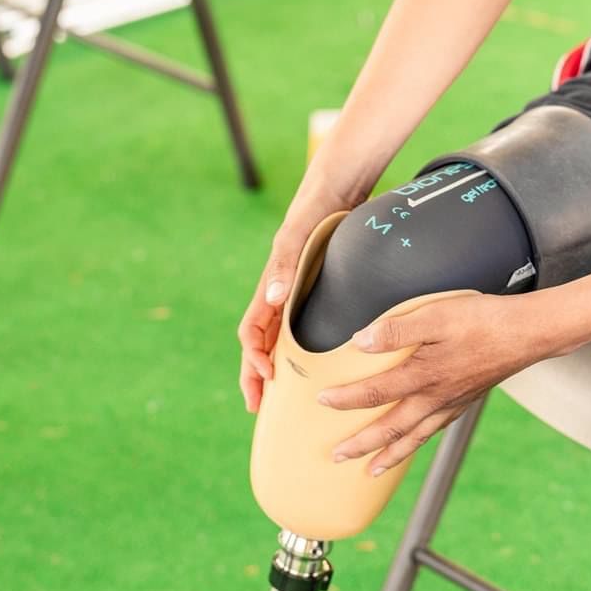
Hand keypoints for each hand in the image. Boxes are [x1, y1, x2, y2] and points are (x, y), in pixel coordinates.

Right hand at [238, 185, 358, 412]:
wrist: (339, 184)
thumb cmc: (315, 208)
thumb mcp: (297, 235)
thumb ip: (284, 264)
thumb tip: (270, 300)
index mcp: (270, 286)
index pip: (252, 333)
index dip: (253, 360)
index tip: (266, 380)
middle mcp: (279, 293)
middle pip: (259, 342)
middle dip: (254, 374)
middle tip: (257, 406)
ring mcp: (296, 292)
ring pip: (278, 338)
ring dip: (274, 365)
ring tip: (277, 394)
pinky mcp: (315, 288)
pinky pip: (300, 326)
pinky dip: (299, 349)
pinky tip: (313, 363)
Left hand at [319, 292, 579, 474]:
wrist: (530, 332)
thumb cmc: (484, 319)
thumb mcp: (437, 314)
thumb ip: (397, 329)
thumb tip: (361, 341)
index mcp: (424, 375)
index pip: (375, 392)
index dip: (346, 399)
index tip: (322, 401)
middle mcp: (436, 397)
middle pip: (391, 428)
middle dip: (362, 444)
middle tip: (337, 457)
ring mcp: (453, 402)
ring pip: (414, 436)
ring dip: (389, 454)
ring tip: (369, 469)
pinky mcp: (467, 400)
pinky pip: (435, 429)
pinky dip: (417, 441)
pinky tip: (412, 442)